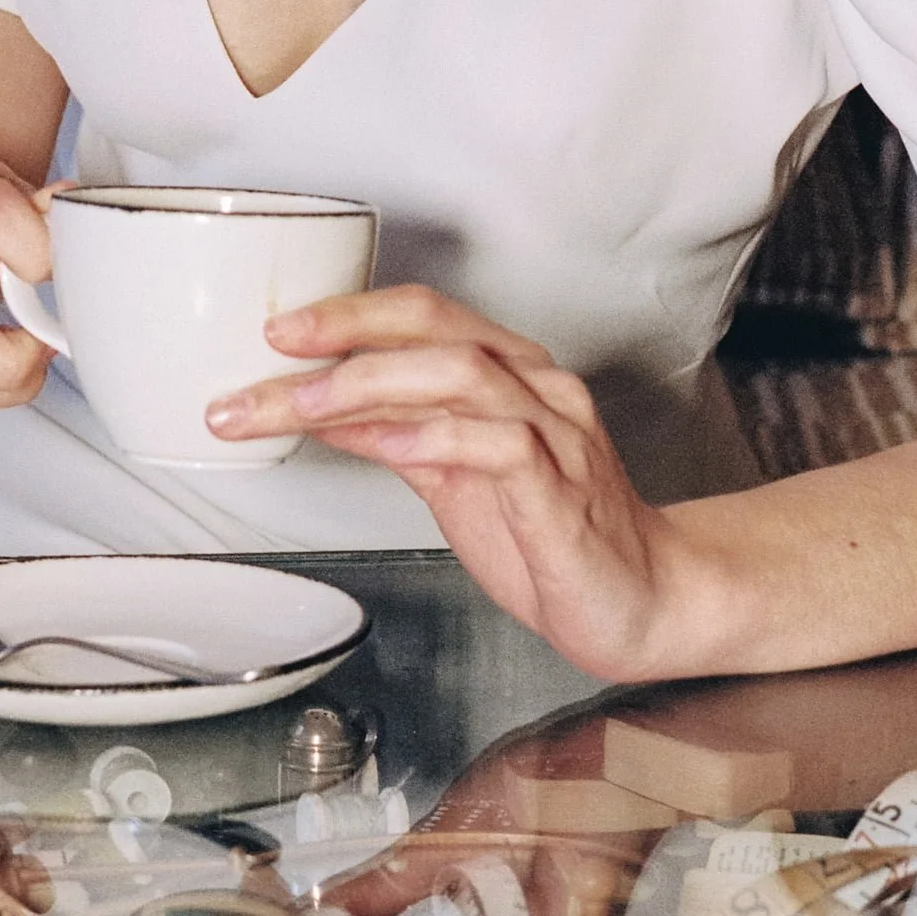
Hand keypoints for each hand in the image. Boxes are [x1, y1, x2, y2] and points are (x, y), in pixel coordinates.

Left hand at [206, 285, 709, 682]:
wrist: (642, 603)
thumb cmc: (549, 538)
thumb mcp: (451, 479)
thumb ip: (394, 436)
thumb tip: (314, 408)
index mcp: (508, 375)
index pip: (422, 314)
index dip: (347, 312)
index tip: (276, 331)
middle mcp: (535, 388)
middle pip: (435, 326)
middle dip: (346, 327)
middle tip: (275, 345)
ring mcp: (554, 434)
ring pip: (461, 373)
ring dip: (371, 382)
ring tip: (304, 402)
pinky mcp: (563, 492)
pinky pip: (502, 444)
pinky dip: (438, 436)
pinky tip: (390, 441)